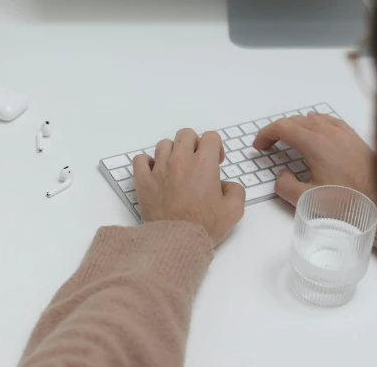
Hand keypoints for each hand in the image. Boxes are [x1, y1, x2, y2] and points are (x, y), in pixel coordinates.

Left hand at [132, 129, 245, 245]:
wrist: (177, 240)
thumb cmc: (204, 226)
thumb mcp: (233, 210)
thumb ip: (236, 190)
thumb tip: (226, 185)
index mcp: (204, 163)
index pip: (210, 136)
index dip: (215, 147)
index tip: (215, 162)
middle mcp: (180, 160)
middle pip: (186, 134)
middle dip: (194, 145)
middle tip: (196, 162)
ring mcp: (159, 168)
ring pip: (164, 144)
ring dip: (172, 152)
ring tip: (176, 169)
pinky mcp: (143, 180)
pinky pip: (140, 159)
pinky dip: (147, 163)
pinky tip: (155, 173)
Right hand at [253, 112, 373, 205]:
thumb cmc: (348, 201)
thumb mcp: (308, 201)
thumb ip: (285, 186)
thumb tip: (281, 175)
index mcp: (315, 144)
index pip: (282, 128)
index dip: (266, 135)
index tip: (259, 146)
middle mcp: (329, 132)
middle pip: (295, 121)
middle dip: (278, 131)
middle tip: (270, 145)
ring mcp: (344, 133)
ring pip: (312, 119)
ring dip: (296, 126)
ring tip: (290, 140)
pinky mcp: (355, 138)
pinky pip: (330, 121)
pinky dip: (316, 123)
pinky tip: (317, 131)